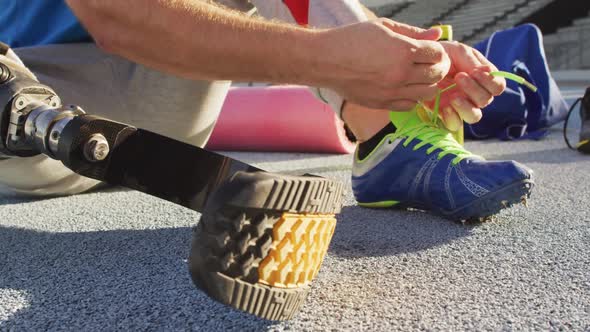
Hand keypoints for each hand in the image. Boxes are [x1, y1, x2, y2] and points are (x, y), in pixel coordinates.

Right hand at [315, 19, 450, 109]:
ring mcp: (392, 92)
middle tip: (431, 63)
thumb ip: (412, 32)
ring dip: (429, 84)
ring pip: (428, 93)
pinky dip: (414, 97)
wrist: (326, 60)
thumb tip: (436, 33)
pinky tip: (406, 88)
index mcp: (403, 51)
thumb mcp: (383, 27)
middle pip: (437, 74)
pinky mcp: (382, 104)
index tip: (432, 50)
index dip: (438, 50)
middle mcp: (401, 73)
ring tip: (420, 76)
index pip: (438, 54)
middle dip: (438, 67)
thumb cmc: (352, 39)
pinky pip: (410, 105)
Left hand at [429, 42, 506, 130]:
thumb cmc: (442, 55)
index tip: (475, 72)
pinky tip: (446, 106)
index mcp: (482, 79)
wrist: (419, 63)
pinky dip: (453, 117)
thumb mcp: (458, 52)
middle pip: (486, 100)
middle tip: (458, 77)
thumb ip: (472, 62)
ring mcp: (460, 106)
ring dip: (466, 107)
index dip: (490, 82)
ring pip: (474, 116)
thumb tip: (489, 72)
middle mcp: (474, 95)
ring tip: (453, 96)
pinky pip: (455, 124)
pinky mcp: (445, 114)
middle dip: (474, 89)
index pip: (498, 86)